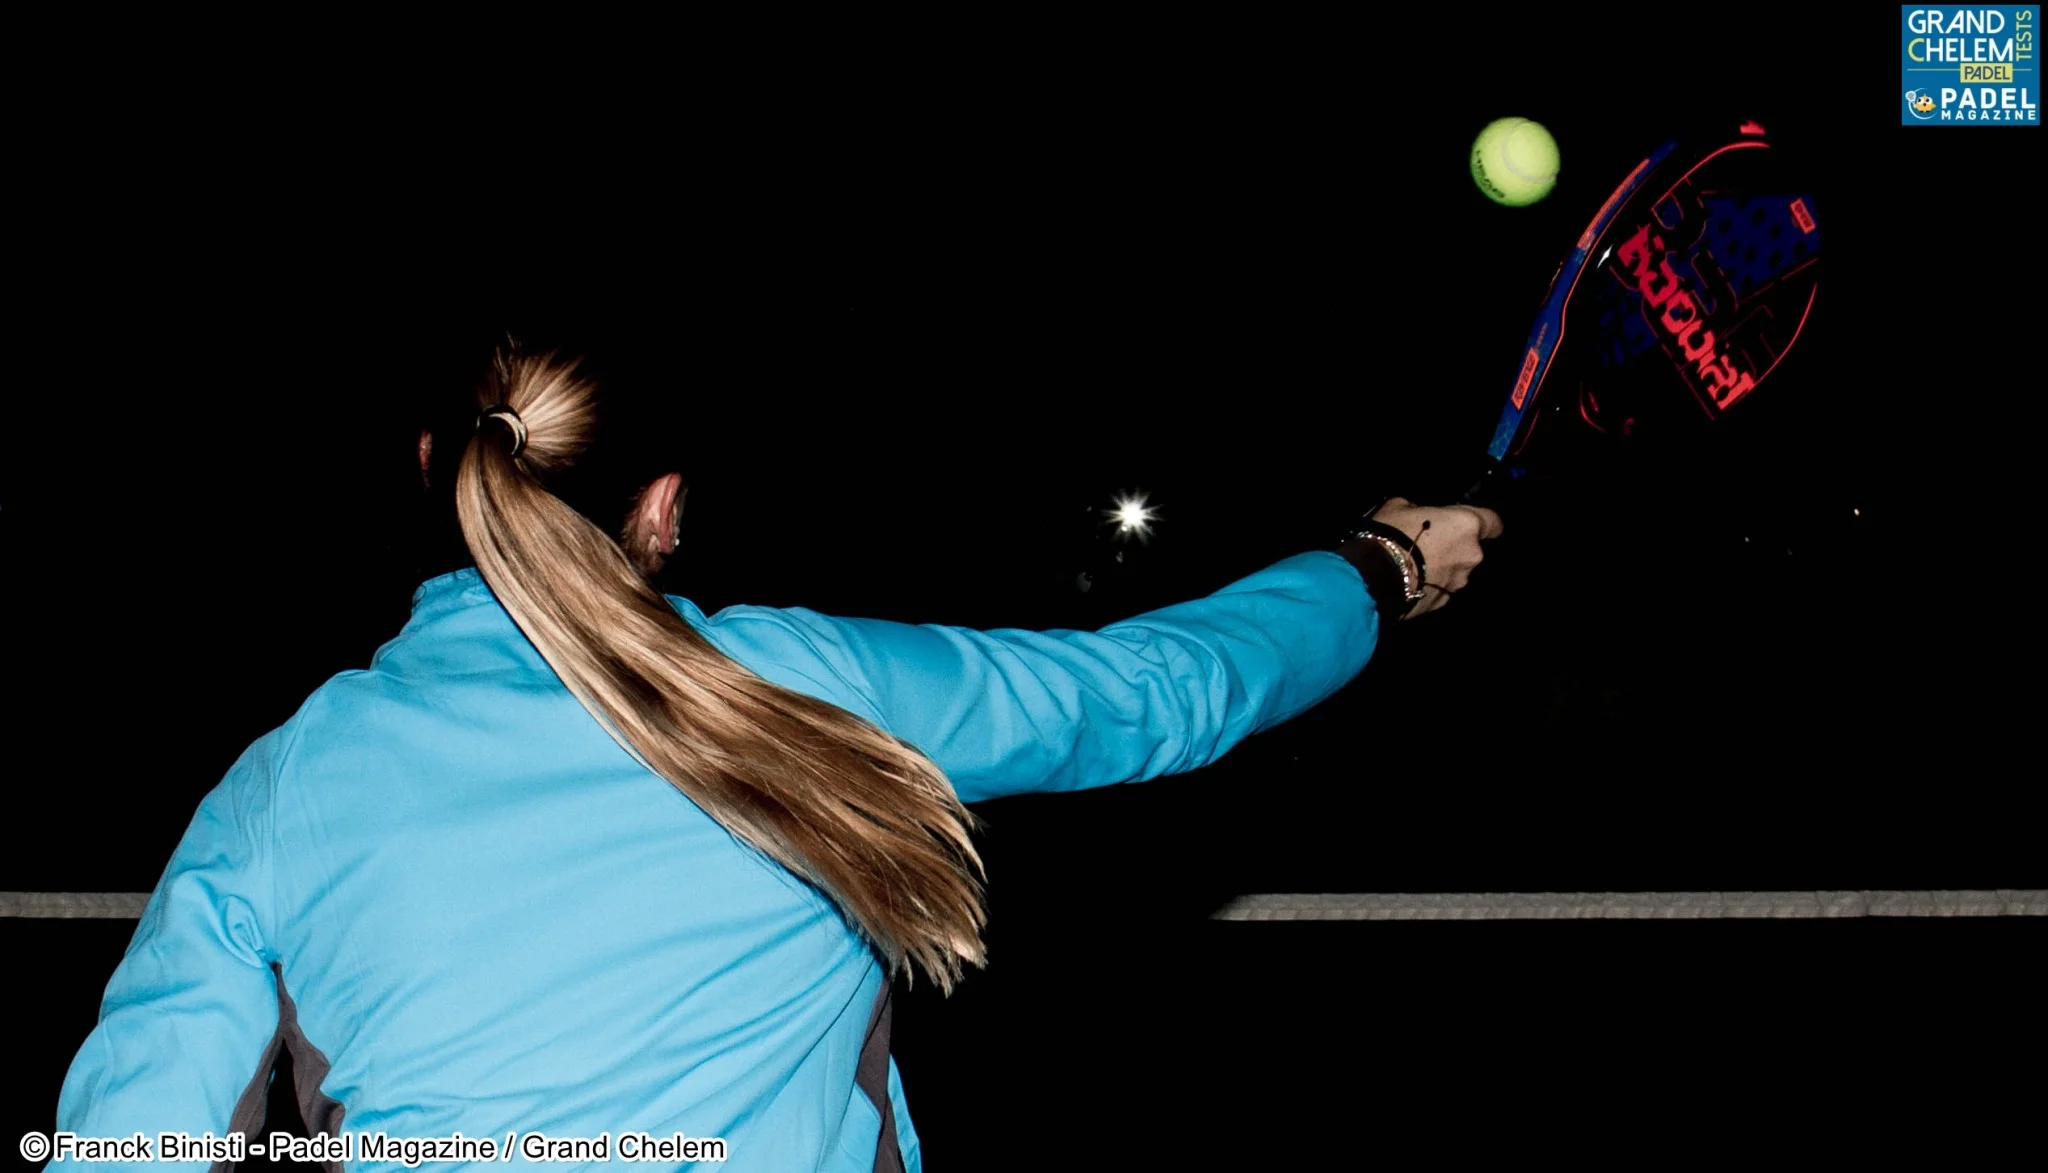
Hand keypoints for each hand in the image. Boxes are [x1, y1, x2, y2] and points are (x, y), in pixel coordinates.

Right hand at [1370, 497, 1503, 617]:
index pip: (1494, 522)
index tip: (1470, 523)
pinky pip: (1440, 589)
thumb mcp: (1399, 506)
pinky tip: (1408, 581)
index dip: (1484, 522)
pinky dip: (1428, 584)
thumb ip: (1418, 508)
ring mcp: (1458, 582)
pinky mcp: (1443, 602)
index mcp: (1467, 525)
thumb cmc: (1390, 535)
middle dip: (1452, 546)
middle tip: (1425, 543)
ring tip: (1412, 565)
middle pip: (1470, 549)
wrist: (1375, 578)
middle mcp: (1471, 555)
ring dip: (1440, 567)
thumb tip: (1417, 512)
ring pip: (1455, 571)